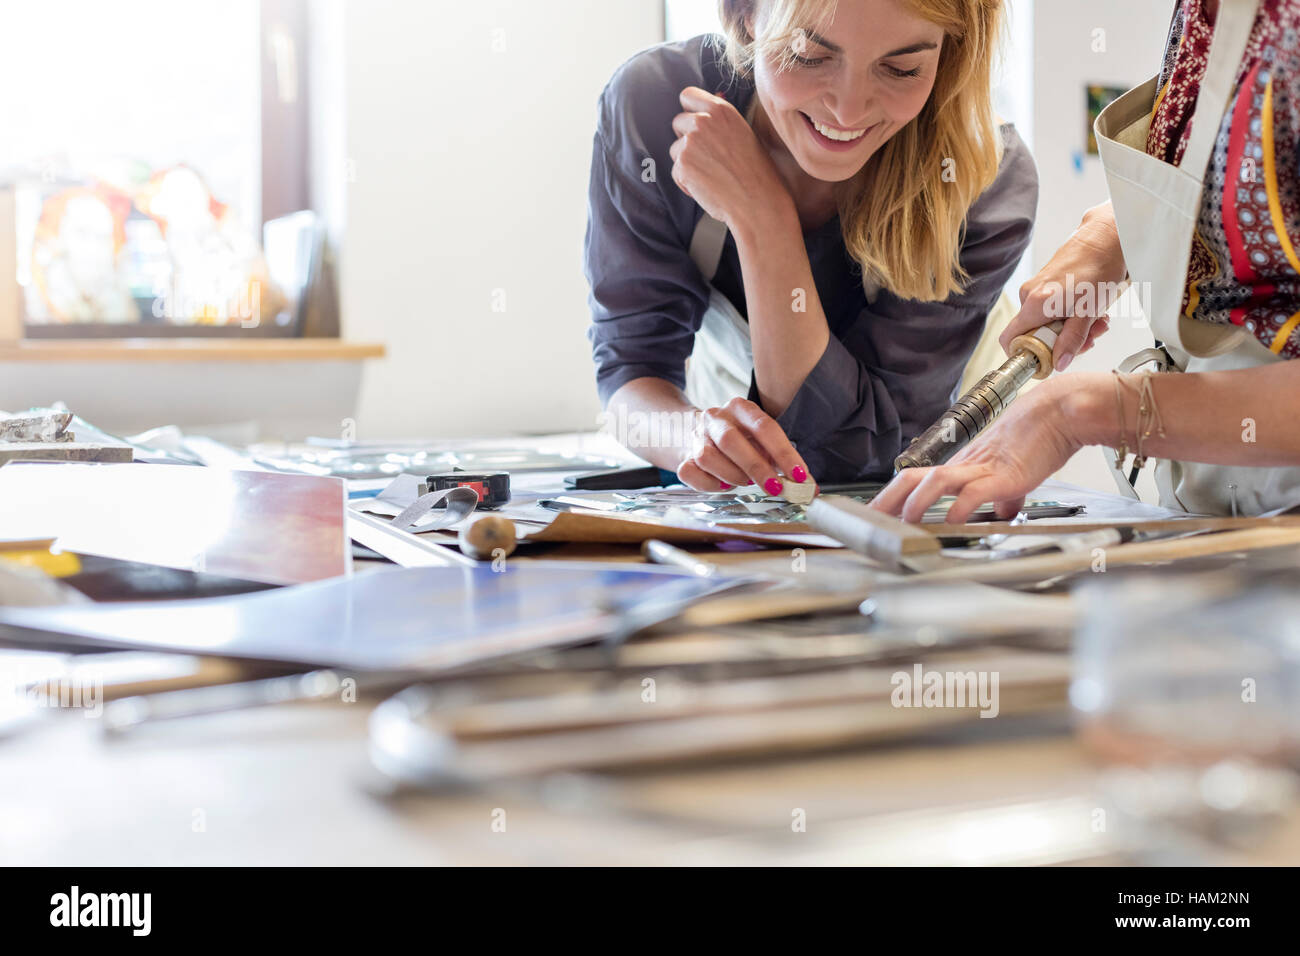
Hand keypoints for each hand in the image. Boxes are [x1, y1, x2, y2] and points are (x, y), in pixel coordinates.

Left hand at [669, 87, 790, 231]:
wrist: (758, 201)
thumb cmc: (756, 172)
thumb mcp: (743, 133)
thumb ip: (720, 120)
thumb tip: (708, 103)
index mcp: (721, 110)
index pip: (688, 95)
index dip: (689, 110)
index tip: (695, 123)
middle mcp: (703, 121)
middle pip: (677, 122)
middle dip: (686, 139)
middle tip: (708, 157)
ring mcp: (690, 142)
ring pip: (675, 149)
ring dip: (687, 163)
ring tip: (712, 175)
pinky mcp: (682, 163)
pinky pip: (676, 172)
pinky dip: (687, 183)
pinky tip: (708, 187)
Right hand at [678, 397, 812, 494]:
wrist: (695, 433)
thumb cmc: (740, 441)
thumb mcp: (762, 443)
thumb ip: (784, 463)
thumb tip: (811, 490)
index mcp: (741, 408)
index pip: (765, 427)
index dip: (783, 453)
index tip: (799, 476)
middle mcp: (716, 417)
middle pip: (732, 440)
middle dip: (756, 467)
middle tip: (775, 488)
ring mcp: (696, 436)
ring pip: (708, 457)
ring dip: (732, 476)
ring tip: (744, 482)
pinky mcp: (682, 456)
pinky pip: (691, 473)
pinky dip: (709, 484)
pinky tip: (722, 485)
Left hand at [869, 376, 1097, 523]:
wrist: (1060, 413)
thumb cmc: (1038, 438)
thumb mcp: (1014, 475)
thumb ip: (1002, 496)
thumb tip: (1000, 513)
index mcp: (963, 466)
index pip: (916, 479)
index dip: (893, 496)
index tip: (876, 513)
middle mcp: (965, 465)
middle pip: (914, 476)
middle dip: (889, 498)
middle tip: (871, 518)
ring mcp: (982, 468)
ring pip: (937, 479)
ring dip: (918, 500)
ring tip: (907, 519)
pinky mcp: (1004, 474)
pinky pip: (976, 490)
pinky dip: (961, 505)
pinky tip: (952, 519)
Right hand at [999, 201, 1128, 371]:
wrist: (1107, 237)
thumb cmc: (1099, 267)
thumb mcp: (1088, 311)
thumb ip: (1072, 339)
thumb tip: (1059, 361)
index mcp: (1034, 304)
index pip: (1010, 340)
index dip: (1028, 354)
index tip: (1050, 358)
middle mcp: (1029, 295)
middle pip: (1033, 334)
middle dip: (1061, 342)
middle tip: (1088, 339)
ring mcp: (1036, 289)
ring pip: (1046, 322)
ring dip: (1071, 329)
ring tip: (1097, 323)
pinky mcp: (1045, 284)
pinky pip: (1051, 309)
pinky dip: (1070, 315)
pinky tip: (1090, 312)